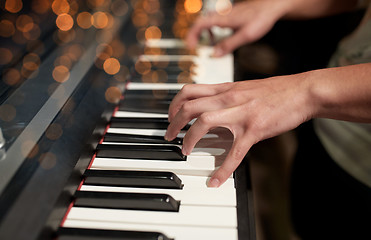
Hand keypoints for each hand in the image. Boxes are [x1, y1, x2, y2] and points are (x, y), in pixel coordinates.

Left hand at [165, 75, 312, 186]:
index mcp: (225, 89)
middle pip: (190, 106)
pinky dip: (223, 169)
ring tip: (185, 151)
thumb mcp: (245, 88)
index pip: (189, 90)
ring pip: (204, 122)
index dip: (174, 104)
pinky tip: (216, 181)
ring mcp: (241, 113)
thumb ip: (227, 96)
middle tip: (169, 135)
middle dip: (173, 122)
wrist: (302, 92)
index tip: (171, 116)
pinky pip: (235, 152)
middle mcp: (228, 98)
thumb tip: (211, 105)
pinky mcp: (254, 129)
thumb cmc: (276, 90)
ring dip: (189, 138)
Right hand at [186, 0, 289, 56]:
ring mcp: (226, 14)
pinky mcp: (231, 15)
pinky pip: (217, 21)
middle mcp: (222, 14)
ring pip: (209, 21)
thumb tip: (215, 54)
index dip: (192, 36)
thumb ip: (229, 45)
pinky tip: (221, 36)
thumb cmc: (261, 18)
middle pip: (201, 22)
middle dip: (196, 35)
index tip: (190, 46)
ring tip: (208, 44)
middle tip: (195, 46)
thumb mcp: (245, 36)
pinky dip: (214, 30)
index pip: (200, 24)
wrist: (273, 6)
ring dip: (205, 33)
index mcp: (223, 19)